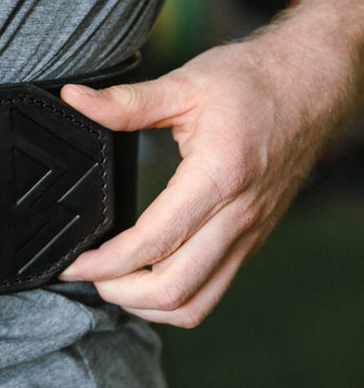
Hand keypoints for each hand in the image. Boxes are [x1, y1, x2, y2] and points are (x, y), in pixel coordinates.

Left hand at [59, 22, 355, 327]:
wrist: (314, 84)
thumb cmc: (253, 82)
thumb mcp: (185, 83)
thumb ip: (126, 101)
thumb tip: (73, 99)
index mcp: (218, 177)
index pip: (154, 243)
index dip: (106, 263)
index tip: (73, 263)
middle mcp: (237, 216)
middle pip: (174, 290)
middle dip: (119, 292)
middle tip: (86, 276)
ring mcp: (247, 234)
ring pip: (196, 304)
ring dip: (147, 305)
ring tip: (112, 283)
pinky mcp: (251, 241)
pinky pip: (211, 290)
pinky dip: (173, 298)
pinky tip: (144, 276)